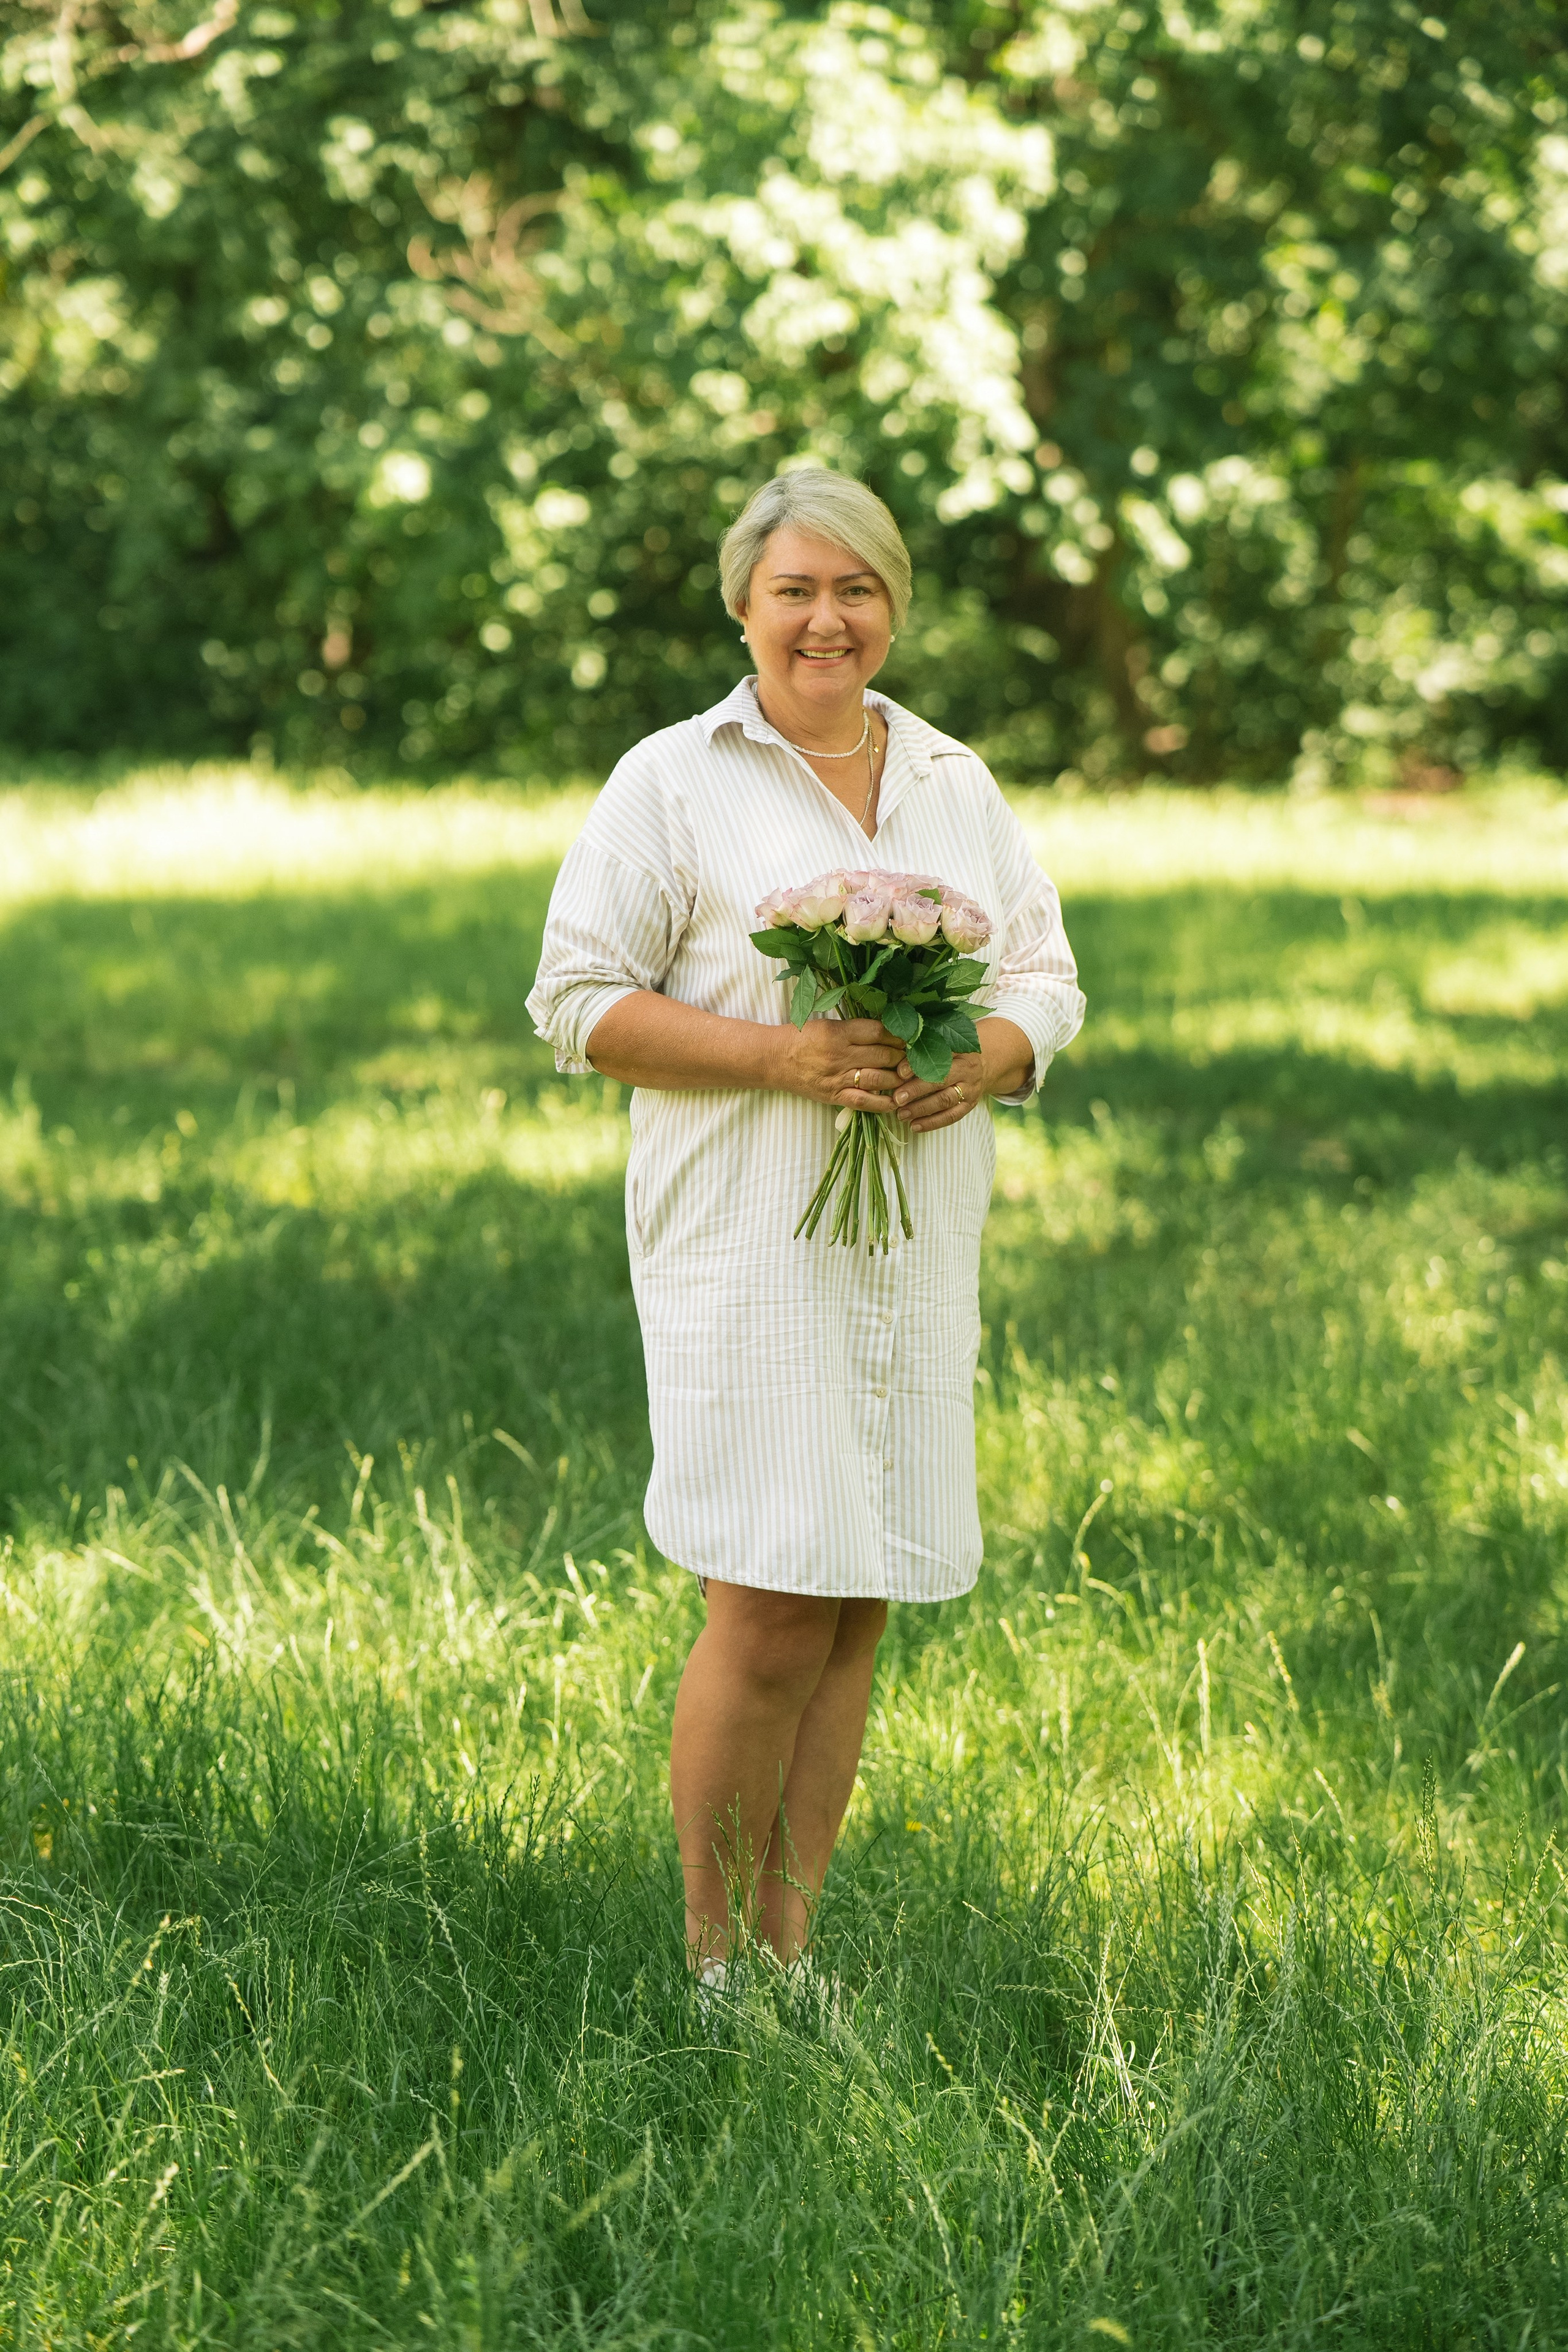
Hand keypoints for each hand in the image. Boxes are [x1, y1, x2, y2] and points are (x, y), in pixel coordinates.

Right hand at [773, 1017, 901, 1111]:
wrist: (775, 1059)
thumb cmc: (802, 1038)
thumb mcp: (828, 1025)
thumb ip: (856, 1028)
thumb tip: (888, 1030)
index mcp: (839, 1032)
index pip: (878, 1032)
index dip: (898, 1035)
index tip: (908, 1037)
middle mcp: (840, 1055)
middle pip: (883, 1055)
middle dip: (903, 1056)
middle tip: (914, 1057)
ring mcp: (838, 1077)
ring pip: (879, 1078)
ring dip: (898, 1078)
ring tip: (908, 1076)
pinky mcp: (835, 1096)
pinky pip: (864, 1101)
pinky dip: (883, 1103)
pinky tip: (896, 1101)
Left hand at [891, 1016, 1033, 1131]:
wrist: (986, 1062)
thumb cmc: (953, 1052)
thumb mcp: (943, 1044)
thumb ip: (922, 1049)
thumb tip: (896, 1066)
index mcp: (958, 1050)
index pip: (937, 1056)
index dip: (917, 1065)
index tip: (899, 1072)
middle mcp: (966, 1069)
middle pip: (941, 1080)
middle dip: (917, 1090)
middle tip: (897, 1098)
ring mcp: (970, 1089)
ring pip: (945, 1101)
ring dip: (921, 1109)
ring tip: (901, 1114)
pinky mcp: (970, 1105)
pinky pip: (951, 1116)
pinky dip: (932, 1123)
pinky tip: (914, 1126)